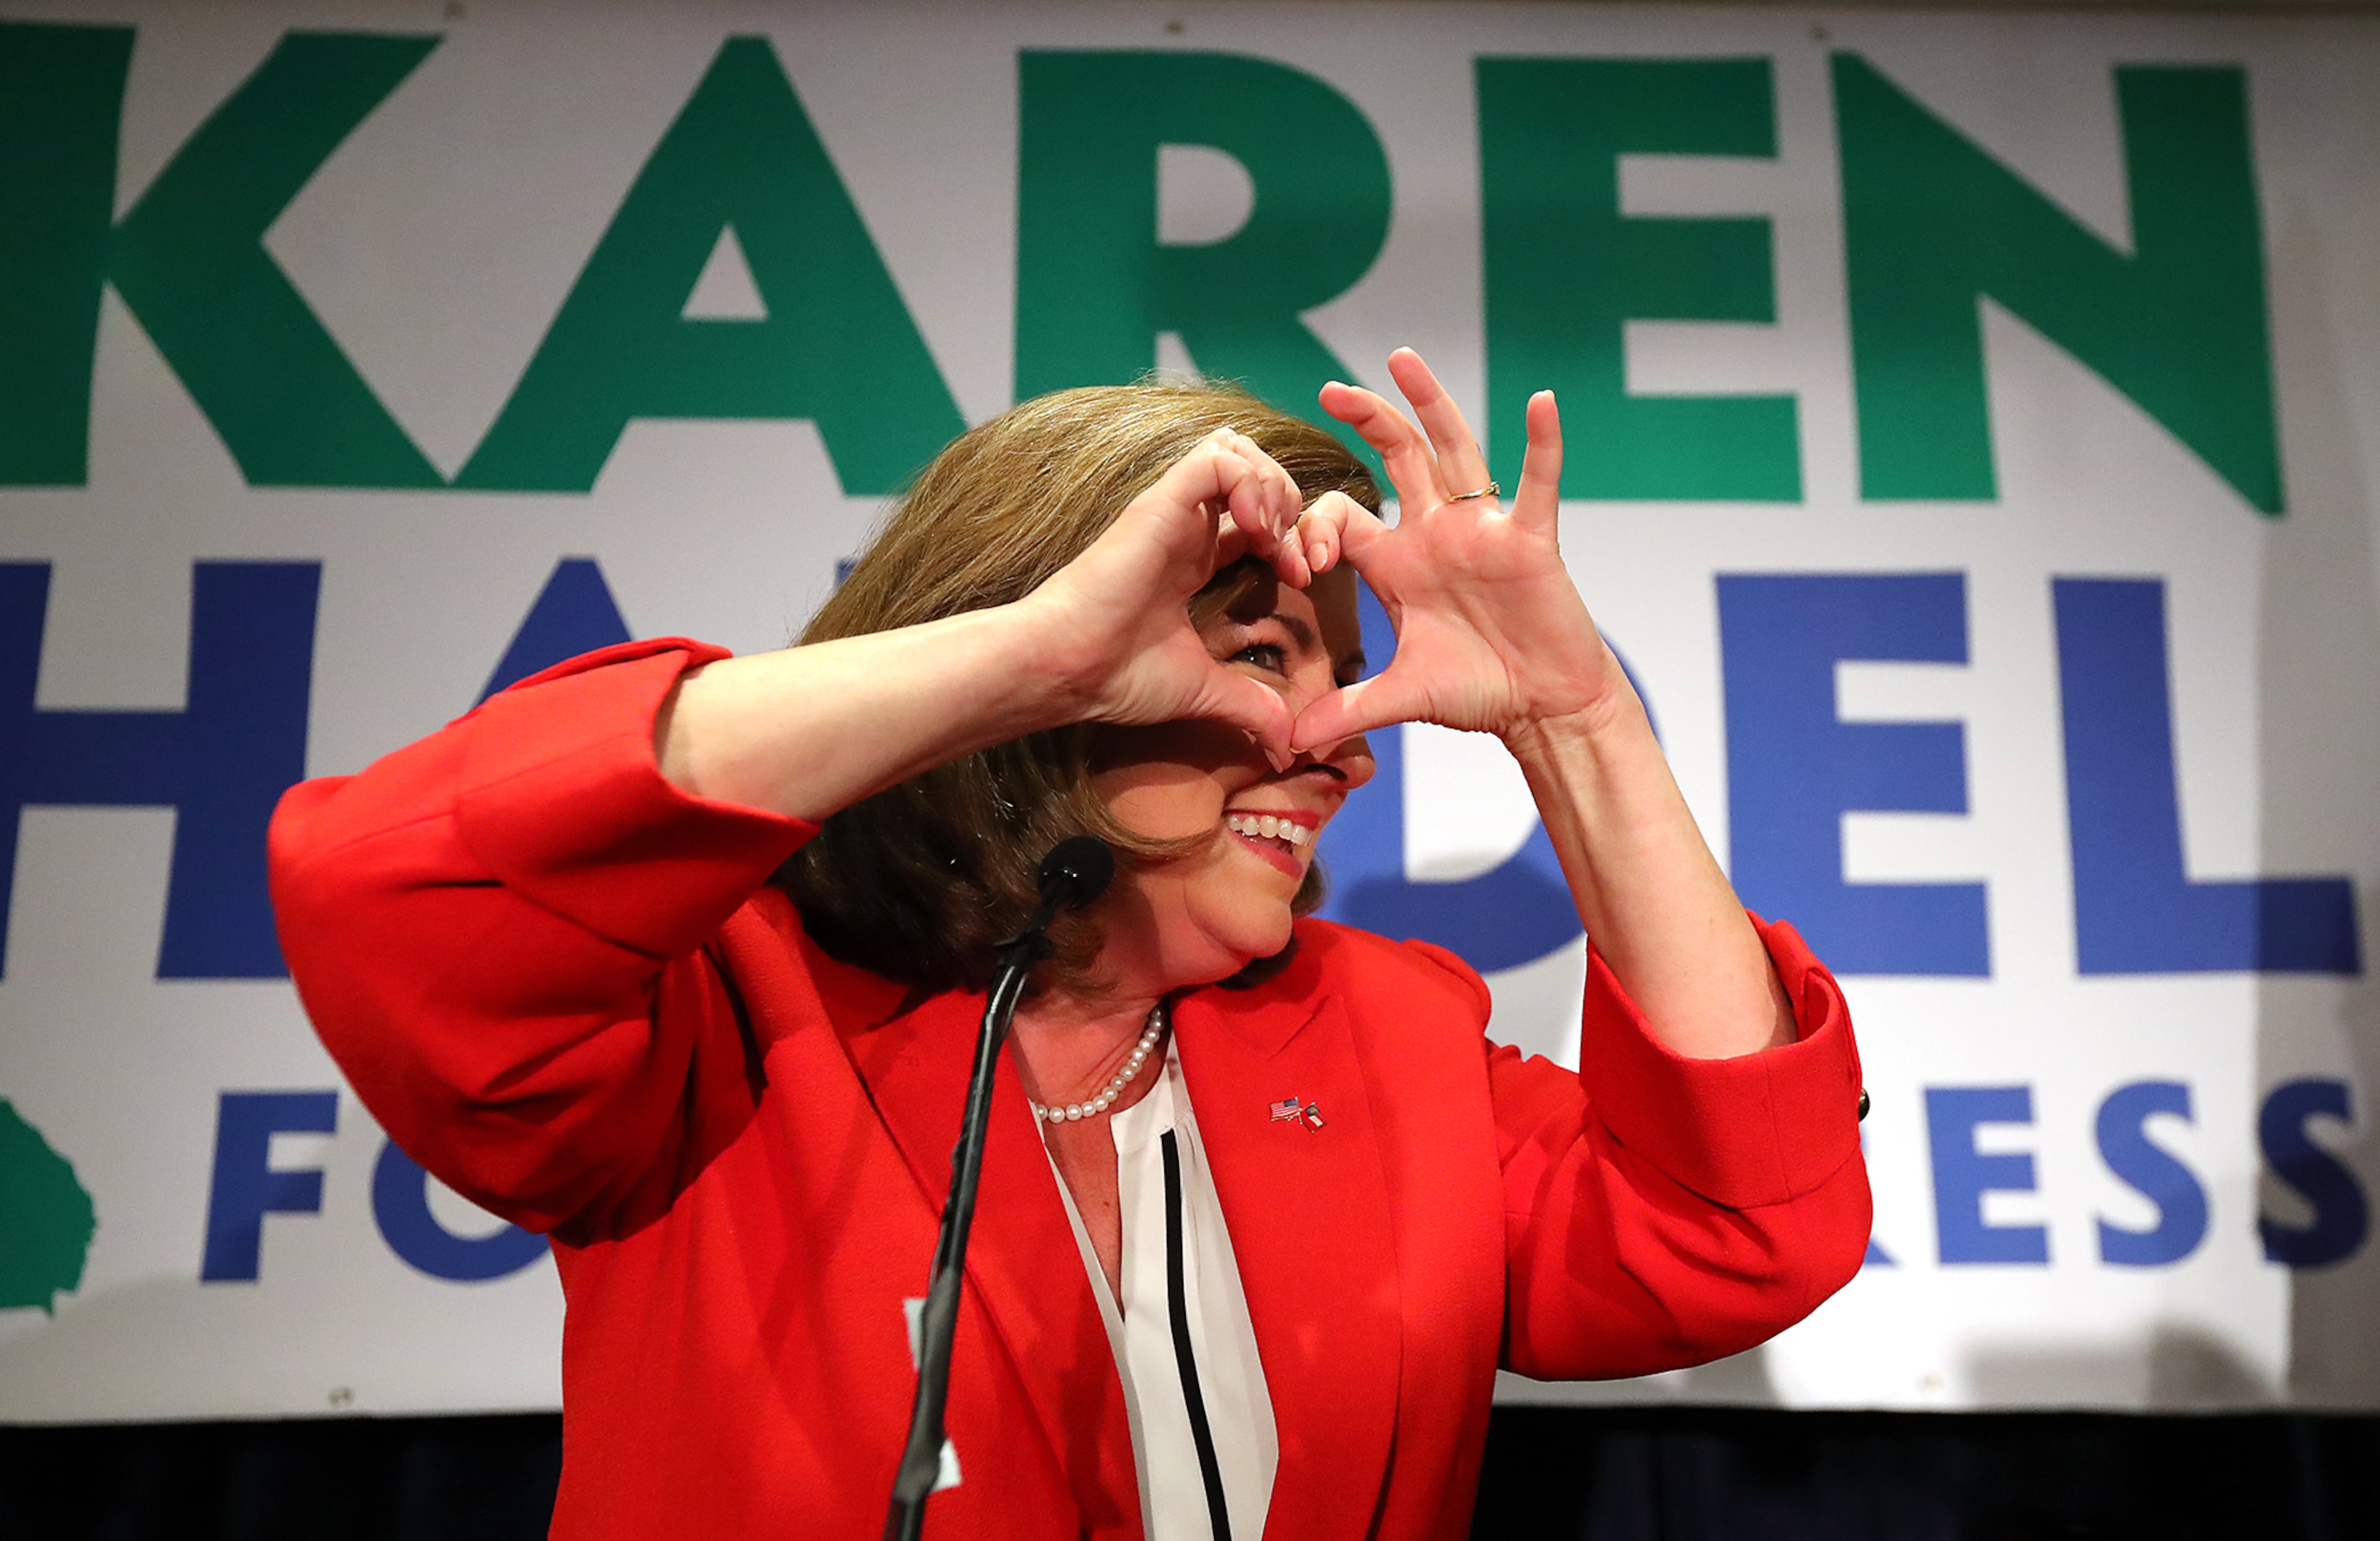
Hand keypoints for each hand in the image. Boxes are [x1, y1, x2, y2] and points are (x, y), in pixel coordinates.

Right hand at [1022, 428, 1311, 765]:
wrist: (1069, 669)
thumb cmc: (1118, 676)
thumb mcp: (1204, 690)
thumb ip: (1250, 707)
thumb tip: (1288, 746)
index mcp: (1194, 559)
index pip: (1257, 516)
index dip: (1291, 537)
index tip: (1301, 579)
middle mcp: (1185, 527)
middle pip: (1254, 472)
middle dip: (1294, 505)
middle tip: (1297, 556)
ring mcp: (1172, 511)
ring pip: (1238, 450)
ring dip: (1274, 486)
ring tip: (1274, 536)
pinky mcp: (1160, 503)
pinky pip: (1217, 458)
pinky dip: (1250, 481)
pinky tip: (1257, 528)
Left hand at [1292, 349, 1623, 750]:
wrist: (1542, 707)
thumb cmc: (1479, 692)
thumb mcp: (1404, 696)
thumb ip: (1349, 708)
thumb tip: (1291, 741)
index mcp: (1399, 563)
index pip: (1346, 516)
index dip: (1315, 526)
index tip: (1301, 557)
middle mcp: (1437, 534)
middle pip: (1397, 459)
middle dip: (1366, 421)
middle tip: (1331, 388)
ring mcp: (1484, 530)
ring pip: (1454, 450)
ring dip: (1430, 403)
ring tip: (1403, 358)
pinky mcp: (1530, 540)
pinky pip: (1537, 484)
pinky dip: (1542, 444)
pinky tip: (1541, 402)